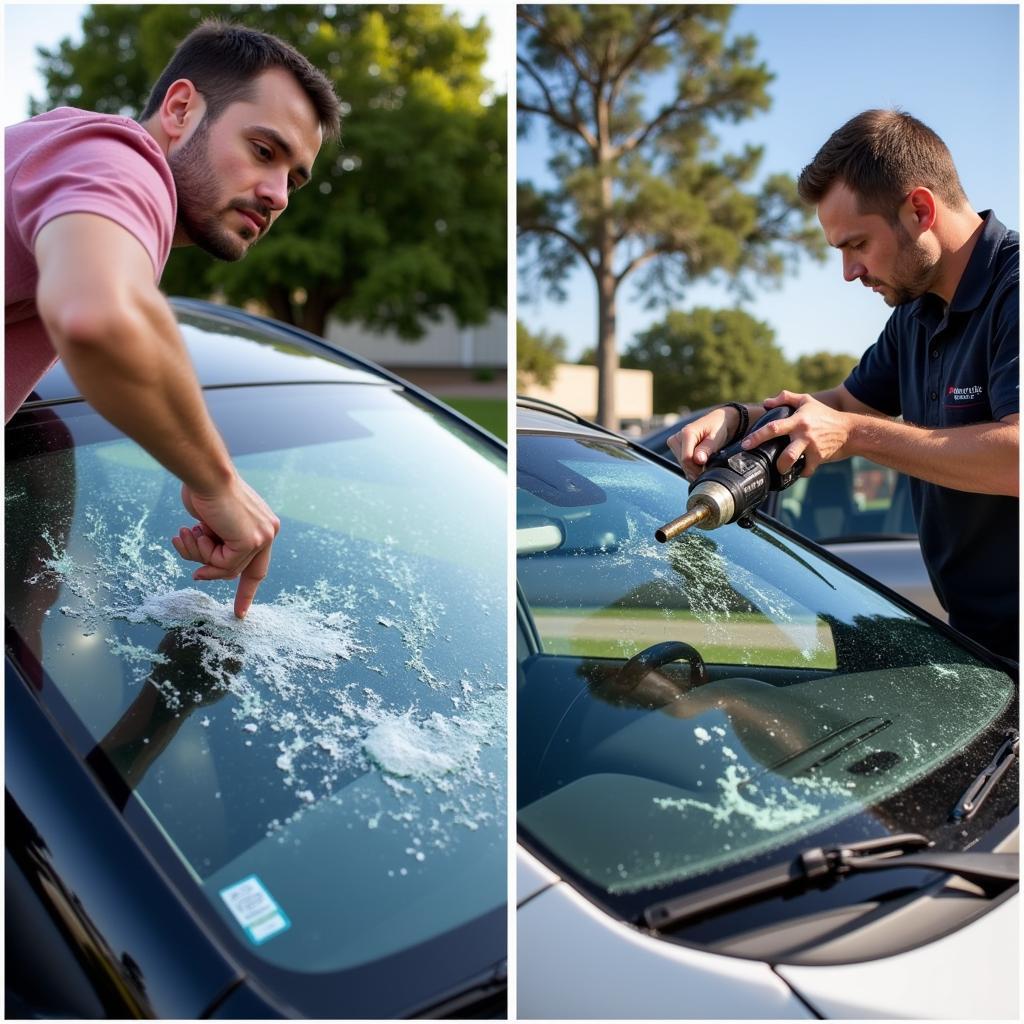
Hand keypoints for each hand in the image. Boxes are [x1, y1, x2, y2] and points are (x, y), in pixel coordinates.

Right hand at [171, 476, 279, 618]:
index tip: (241, 611)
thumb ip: (220, 542)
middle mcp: (269, 531)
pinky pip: (222, 564)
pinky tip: (196, 532)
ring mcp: (262, 537)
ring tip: (188, 533)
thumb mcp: (214, 523)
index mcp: (263, 525)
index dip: (248, 588)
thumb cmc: (204, 491)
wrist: (205, 474)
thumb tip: (210, 567)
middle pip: (245, 571)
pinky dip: (204, 552)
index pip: (258, 564)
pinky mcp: (250, 541)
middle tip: (207, 586)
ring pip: (227, 569)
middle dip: (225, 581)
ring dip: (201, 555)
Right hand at [666, 406, 738, 480]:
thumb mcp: (716, 438)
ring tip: (706, 460)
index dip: (698, 468)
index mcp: (686, 433)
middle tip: (709, 463)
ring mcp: (674, 443)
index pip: (686, 459)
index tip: (709, 468)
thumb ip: (706, 449)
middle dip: (696, 469)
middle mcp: (676, 438)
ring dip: (695, 468)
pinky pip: (682, 464)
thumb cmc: (718, 429)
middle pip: (683, 463)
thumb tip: (698, 460)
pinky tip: (700, 461)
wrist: (717, 422)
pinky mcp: (675, 448)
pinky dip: (692, 467)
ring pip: (683, 465)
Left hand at [741, 391, 853, 475]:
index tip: (745, 444)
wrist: (850, 430)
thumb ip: (786, 398)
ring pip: (794, 463)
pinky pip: (806, 470)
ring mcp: (812, 447)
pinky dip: (799, 472)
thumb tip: (766, 402)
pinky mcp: (819, 457)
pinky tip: (796, 471)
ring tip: (780, 469)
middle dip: (774, 462)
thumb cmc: (825, 415)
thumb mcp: (807, 401)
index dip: (757, 437)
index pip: (773, 428)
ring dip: (784, 469)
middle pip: (785, 453)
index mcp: (798, 420)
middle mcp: (804, 434)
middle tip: (764, 464)